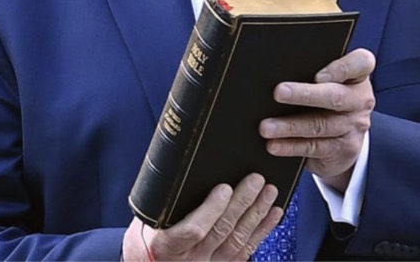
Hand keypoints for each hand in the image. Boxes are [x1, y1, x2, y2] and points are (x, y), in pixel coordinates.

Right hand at [122, 174, 282, 260]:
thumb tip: (183, 167)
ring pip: (237, 240)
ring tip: (268, 192)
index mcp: (167, 246)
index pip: (193, 230)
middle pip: (221, 231)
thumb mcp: (147, 219)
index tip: (224, 188)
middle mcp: (190, 260)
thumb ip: (166, 202)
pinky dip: (262, 230)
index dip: (211, 209)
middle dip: (242, 204)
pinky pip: (246, 250)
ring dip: (256, 214)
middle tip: (255, 180)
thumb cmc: (148, 238)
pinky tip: (272, 214)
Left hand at [259, 48, 375, 190]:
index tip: (318, 75)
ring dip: (290, 126)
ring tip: (266, 127)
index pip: (362, 63)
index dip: (342, 68)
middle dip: (305, 94)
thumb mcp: (329, 82)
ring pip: (320, 125)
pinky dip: (291, 146)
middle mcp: (360, 100)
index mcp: (358, 76)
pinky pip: (315, 147)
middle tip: (278, 92)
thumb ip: (311, 72)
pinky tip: (274, 145)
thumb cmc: (328, 99)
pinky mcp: (343, 150)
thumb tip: (275, 71)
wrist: (345, 139)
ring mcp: (353, 126)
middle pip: (335, 96)